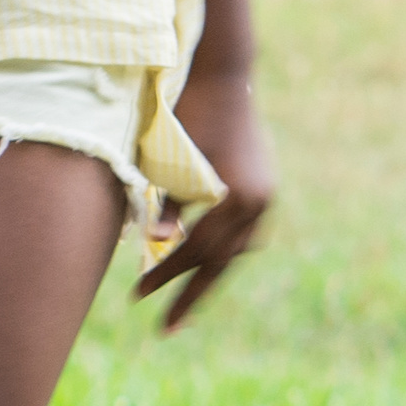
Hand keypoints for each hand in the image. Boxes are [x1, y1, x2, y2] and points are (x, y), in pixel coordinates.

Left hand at [135, 76, 278, 326]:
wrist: (226, 77)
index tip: (138, 296)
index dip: (166, 276)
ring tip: (183, 297)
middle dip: (191, 294)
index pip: (196, 251)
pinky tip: (203, 258)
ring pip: (237, 250)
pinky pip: (244, 231)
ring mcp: (267, 196)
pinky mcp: (264, 188)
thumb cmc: (190, 113)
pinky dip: (223, 248)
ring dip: (209, 272)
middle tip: (166, 328)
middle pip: (221, 261)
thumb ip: (169, 203)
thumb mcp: (171, 159)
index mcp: (237, 197)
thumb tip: (159, 244)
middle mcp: (259, 202)